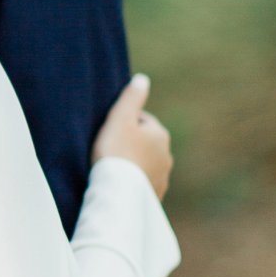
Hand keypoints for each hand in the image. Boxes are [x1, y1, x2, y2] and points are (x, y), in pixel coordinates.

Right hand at [92, 74, 172, 199]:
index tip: (109, 130)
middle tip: (109, 149)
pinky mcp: (154, 196)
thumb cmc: (116, 152)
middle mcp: (166, 156)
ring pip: (146, 164)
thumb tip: (142, 80)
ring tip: (114, 168)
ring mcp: (162, 178)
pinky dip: (134, 182)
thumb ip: (131, 98)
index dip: (124, 123)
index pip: (142, 121)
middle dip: (132, 144)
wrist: (118, 193)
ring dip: (134, 163)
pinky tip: (120, 184)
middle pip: (146, 143)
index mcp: (160, 134)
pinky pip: (143, 184)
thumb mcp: (120, 118)